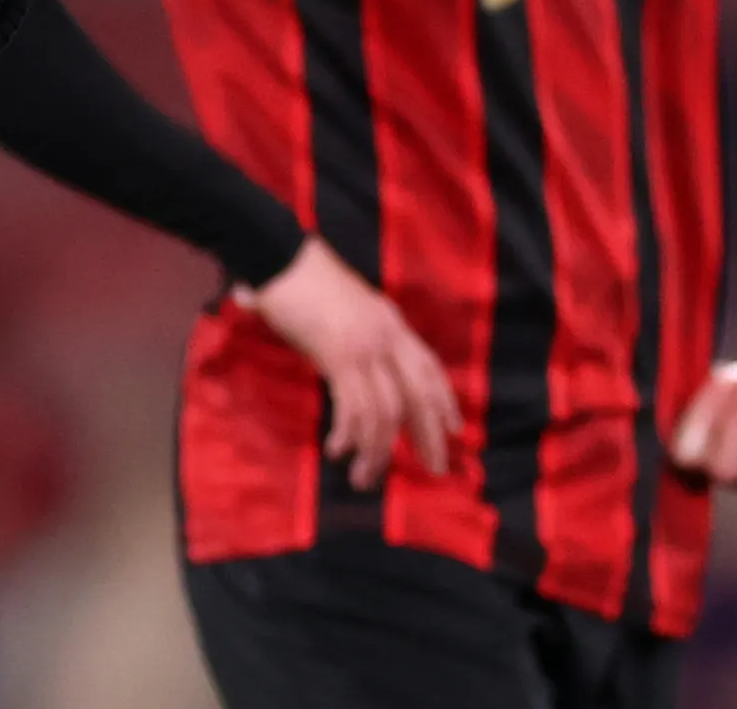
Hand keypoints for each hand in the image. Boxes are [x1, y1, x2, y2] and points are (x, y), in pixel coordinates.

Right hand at [237, 236, 460, 491]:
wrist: (281, 259)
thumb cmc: (305, 280)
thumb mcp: (347, 308)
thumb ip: (360, 335)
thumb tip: (357, 368)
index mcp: (391, 322)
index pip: (429, 368)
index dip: (444, 400)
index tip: (455, 430)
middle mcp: (386, 336)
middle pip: (418, 396)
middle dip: (428, 436)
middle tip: (435, 469)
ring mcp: (364, 347)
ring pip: (384, 412)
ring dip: (377, 451)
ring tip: (364, 478)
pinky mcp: (338, 356)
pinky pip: (353, 407)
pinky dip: (349, 435)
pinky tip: (339, 449)